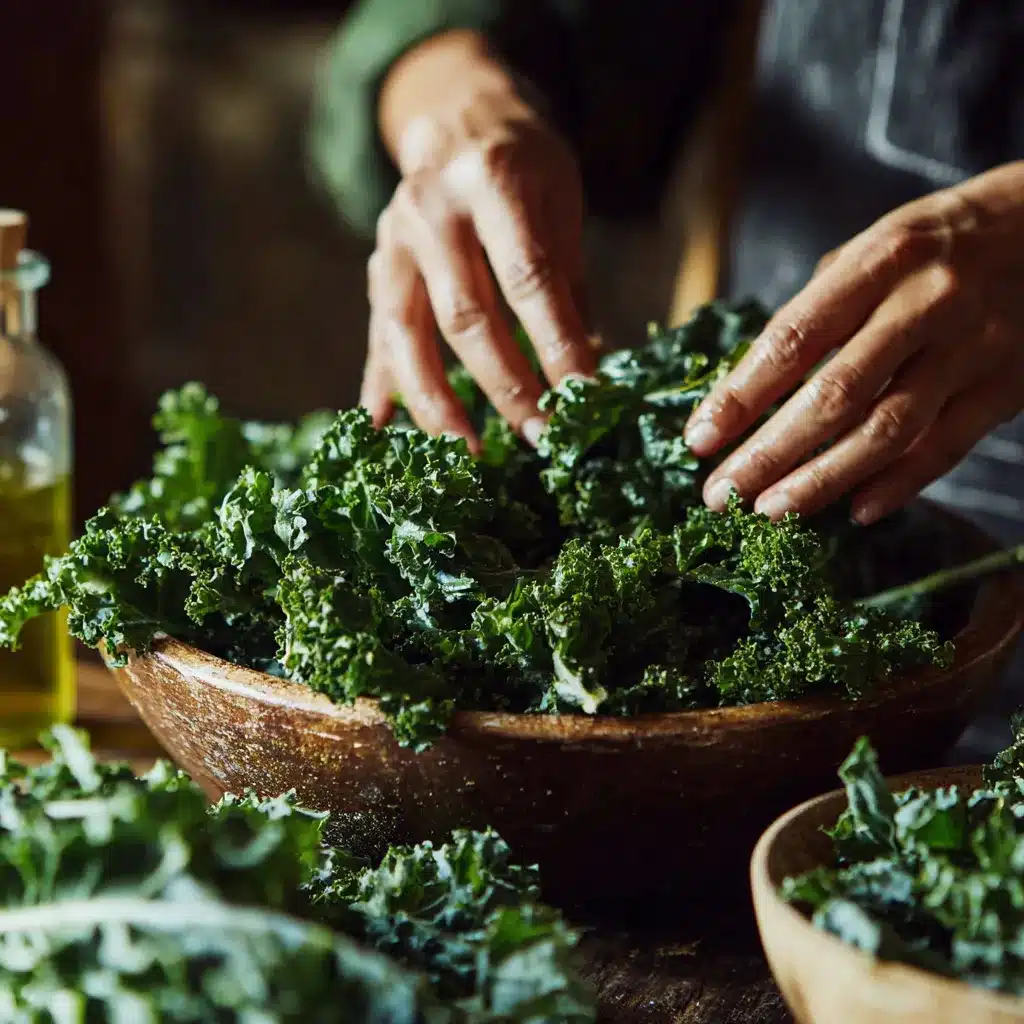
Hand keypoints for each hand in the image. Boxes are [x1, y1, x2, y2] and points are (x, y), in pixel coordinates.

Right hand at [363, 32, 594, 448]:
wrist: (456, 117)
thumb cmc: (523, 164)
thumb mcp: (560, 202)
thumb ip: (568, 283)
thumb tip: (586, 371)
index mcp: (492, 181)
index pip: (527, 278)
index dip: (556, 343)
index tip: (583, 395)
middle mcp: (432, 210)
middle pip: (466, 316)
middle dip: (505, 385)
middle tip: (539, 434)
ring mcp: (394, 242)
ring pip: (407, 335)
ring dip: (437, 402)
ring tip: (468, 451)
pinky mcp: (377, 270)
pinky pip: (376, 337)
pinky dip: (380, 385)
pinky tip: (379, 428)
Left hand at [685, 161, 1023, 524]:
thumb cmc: (941, 242)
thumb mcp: (877, 246)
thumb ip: (820, 309)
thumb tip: (753, 383)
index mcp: (881, 260)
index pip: (794, 339)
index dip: (740, 396)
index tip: (699, 439)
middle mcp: (927, 303)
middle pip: (835, 395)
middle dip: (769, 453)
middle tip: (722, 494)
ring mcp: (973, 348)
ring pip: (887, 432)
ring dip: (822, 481)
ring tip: (771, 511)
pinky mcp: (1008, 386)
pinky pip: (945, 448)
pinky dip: (897, 486)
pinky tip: (854, 510)